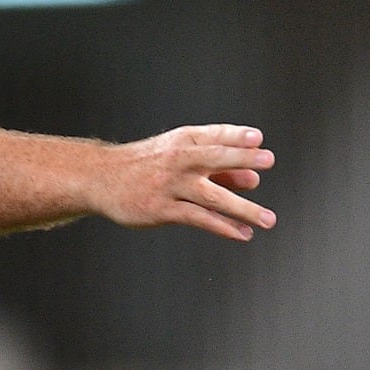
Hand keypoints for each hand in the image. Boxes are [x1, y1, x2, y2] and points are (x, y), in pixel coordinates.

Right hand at [94, 124, 275, 240]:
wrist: (101, 177)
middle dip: (242, 158)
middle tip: (268, 160)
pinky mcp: (163, 209)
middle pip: (214, 158)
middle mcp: (178, 160)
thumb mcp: (177, 155)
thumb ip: (216, 166)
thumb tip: (252, 180)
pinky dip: (223, 226)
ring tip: (267, 219)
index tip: (257, 138)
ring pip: (212, 196)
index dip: (237, 135)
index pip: (215, 135)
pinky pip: (198, 218)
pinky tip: (242, 233)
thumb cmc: (146, 165)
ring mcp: (170, 186)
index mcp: (183, 141)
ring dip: (242, 208)